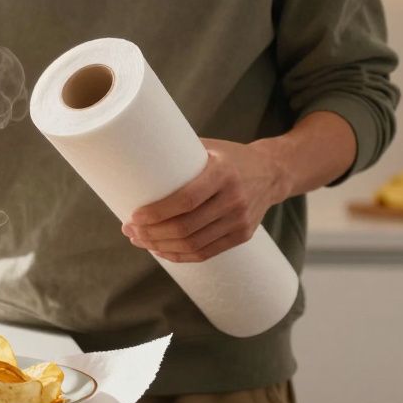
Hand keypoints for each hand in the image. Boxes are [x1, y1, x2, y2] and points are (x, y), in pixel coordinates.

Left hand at [122, 139, 288, 262]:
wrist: (272, 172)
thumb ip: (177, 153)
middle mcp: (234, 199)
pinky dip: (180, 256)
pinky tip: (161, 251)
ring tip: (140, 241)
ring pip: (193, 244)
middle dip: (151, 234)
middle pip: (186, 227)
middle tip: (130, 230)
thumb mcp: (208, 147)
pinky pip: (206, 253)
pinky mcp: (242, 236)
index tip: (134, 217)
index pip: (186, 200)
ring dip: (161, 247)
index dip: (157, 213)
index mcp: (223, 173)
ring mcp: (240, 220)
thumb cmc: (229, 157)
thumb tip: (134, 157)